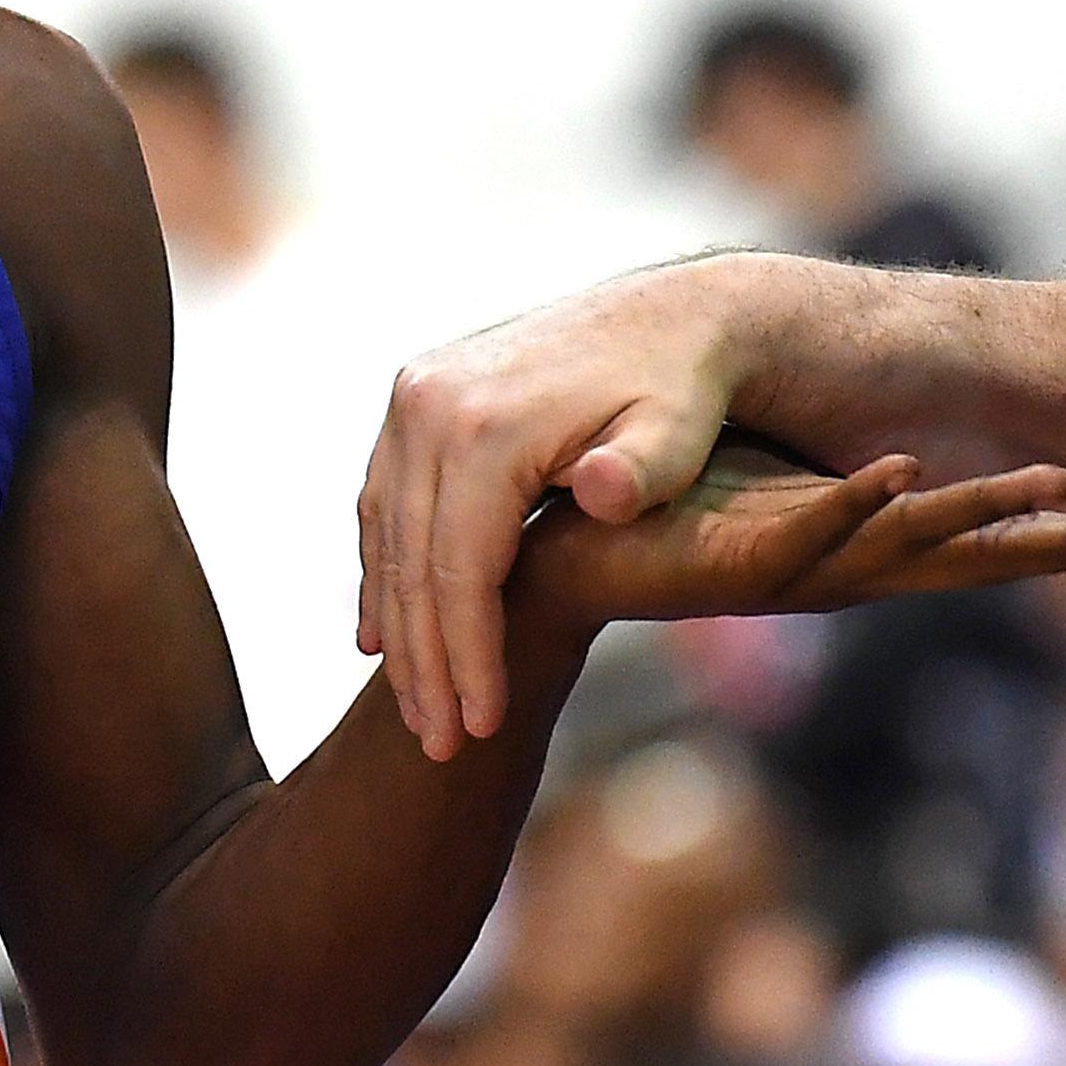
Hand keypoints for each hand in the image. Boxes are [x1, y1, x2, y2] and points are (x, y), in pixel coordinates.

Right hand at [362, 262, 766, 762]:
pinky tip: (382, 637)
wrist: (670, 319)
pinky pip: (382, 506)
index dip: (469, 654)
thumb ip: (645, 469)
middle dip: (426, 664)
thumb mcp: (681, 431)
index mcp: (484, 423)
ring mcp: (411, 401)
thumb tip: (598, 491)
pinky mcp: (409, 405)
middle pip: (413, 562)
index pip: (460, 567)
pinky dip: (383, 575)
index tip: (482, 727)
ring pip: (387, 540)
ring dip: (399, 630)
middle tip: (442, 747)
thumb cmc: (683, 393)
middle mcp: (428, 405)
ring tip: (418, 711)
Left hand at [513, 443, 1065, 637]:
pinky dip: (856, 501)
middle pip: (971, 557)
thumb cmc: (663, 518)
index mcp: (858, 546)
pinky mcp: (738, 557)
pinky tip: (902, 473)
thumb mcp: (767, 486)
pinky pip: (810, 526)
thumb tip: (888, 443)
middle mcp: (840, 565)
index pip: (976, 545)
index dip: (1059, 541)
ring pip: (906, 541)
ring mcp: (796, 564)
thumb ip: (826, 475)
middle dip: (1062, 548)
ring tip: (1057, 485)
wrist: (562, 560)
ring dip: (978, 514)